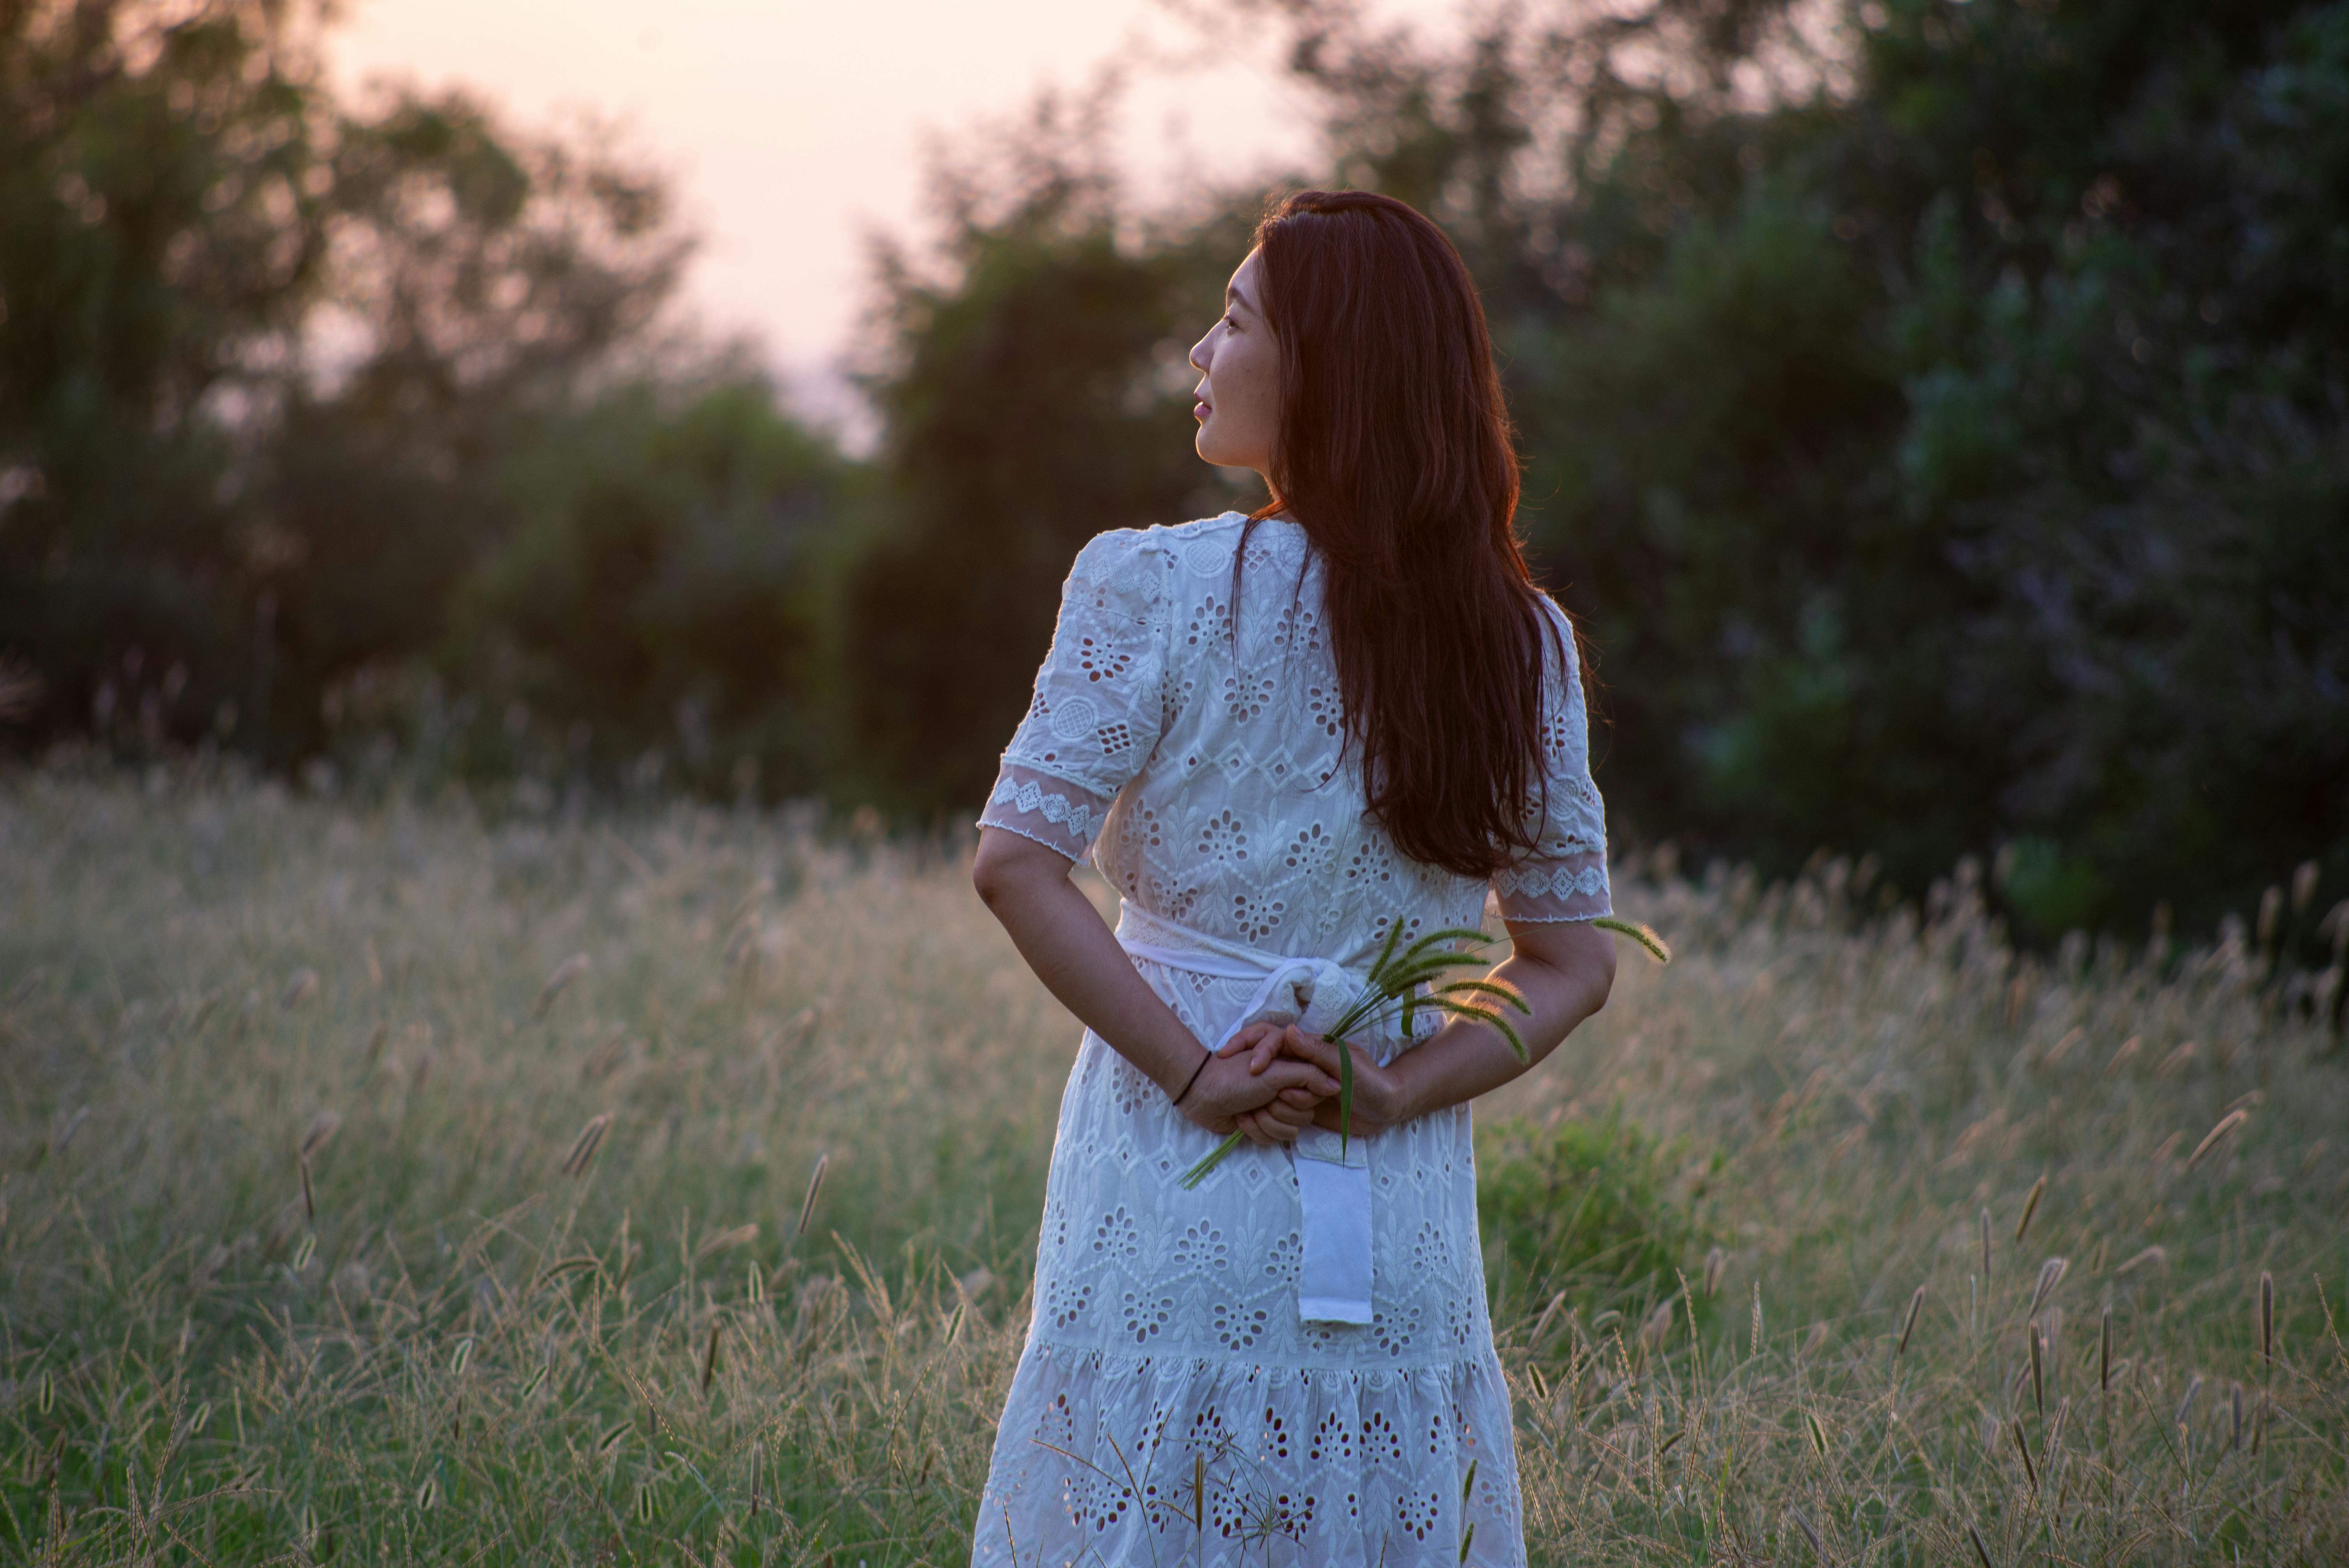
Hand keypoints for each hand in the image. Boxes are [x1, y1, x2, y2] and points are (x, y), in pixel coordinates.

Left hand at [1177, 1045, 1335, 1141]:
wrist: (1200, 1094)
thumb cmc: (1235, 1076)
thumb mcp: (1275, 1072)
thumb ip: (1308, 1076)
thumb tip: (1337, 1086)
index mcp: (1292, 1070)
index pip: (1316, 1092)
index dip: (1298, 1096)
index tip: (1280, 1091)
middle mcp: (1287, 1089)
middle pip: (1304, 1114)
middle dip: (1279, 1111)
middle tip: (1261, 1100)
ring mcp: (1274, 1108)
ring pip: (1290, 1130)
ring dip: (1265, 1122)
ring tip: (1247, 1110)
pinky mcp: (1262, 1125)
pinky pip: (1273, 1138)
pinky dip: (1255, 1130)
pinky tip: (1240, 1119)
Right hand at [1264, 1025, 1407, 1140]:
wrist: (1387, 1111)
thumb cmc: (1372, 1082)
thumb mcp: (1346, 1064)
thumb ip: (1318, 1051)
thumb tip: (1289, 1030)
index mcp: (1312, 1048)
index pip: (1277, 1044)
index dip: (1262, 1053)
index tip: (1254, 1069)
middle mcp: (1302, 1067)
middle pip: (1270, 1071)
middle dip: (1270, 1088)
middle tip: (1283, 1100)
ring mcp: (1302, 1088)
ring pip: (1272, 1094)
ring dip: (1279, 1106)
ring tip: (1296, 1114)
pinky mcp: (1304, 1108)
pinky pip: (1282, 1111)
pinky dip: (1279, 1118)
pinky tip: (1280, 1125)